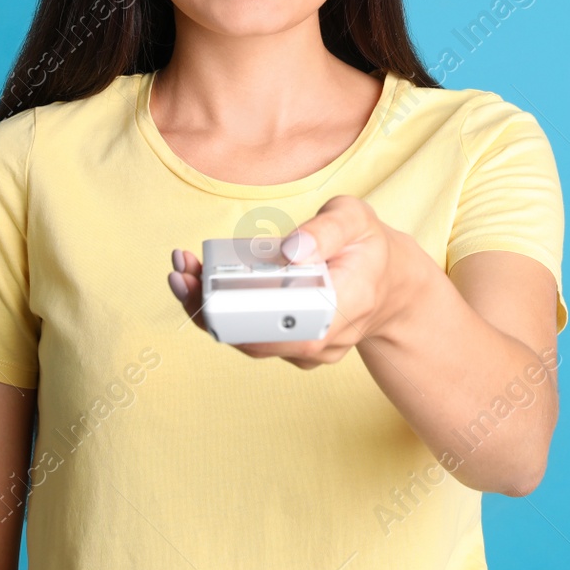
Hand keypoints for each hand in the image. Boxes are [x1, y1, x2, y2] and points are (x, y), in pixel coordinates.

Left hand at [166, 195, 422, 369]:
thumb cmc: (367, 245)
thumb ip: (327, 230)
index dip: (248, 312)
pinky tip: (198, 286)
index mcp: (349, 304)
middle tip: (182, 274)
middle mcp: (328, 338)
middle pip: (261, 340)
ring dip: (210, 312)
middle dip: (213, 310)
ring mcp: (310, 351)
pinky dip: (223, 315)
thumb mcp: (356, 218)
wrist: (388, 282)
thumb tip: (290, 251)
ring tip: (182, 275)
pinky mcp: (293, 349)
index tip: (213, 288)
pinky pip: (254, 339)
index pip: (294, 323)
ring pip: (251, 343)